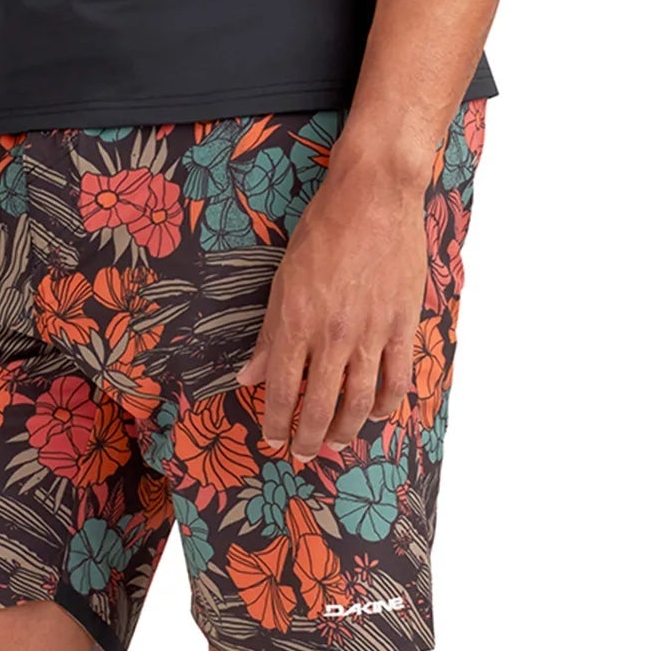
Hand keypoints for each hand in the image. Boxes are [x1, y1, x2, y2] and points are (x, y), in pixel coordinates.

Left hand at [234, 167, 426, 461]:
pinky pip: (396, 379)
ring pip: (359, 402)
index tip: (272, 440)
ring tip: (334, 442)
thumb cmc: (324, 228)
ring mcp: (371, 332)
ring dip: (344, 430)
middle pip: (320, 405)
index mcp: (297, 320)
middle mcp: (333, 334)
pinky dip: (387, 405)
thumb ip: (270, 332)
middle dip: (307, 438)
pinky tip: (377, 413)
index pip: (283, 389)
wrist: (373, 196)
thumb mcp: (284, 277)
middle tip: (302, 454)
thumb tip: (250, 376)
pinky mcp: (402, 325)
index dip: (276, 422)